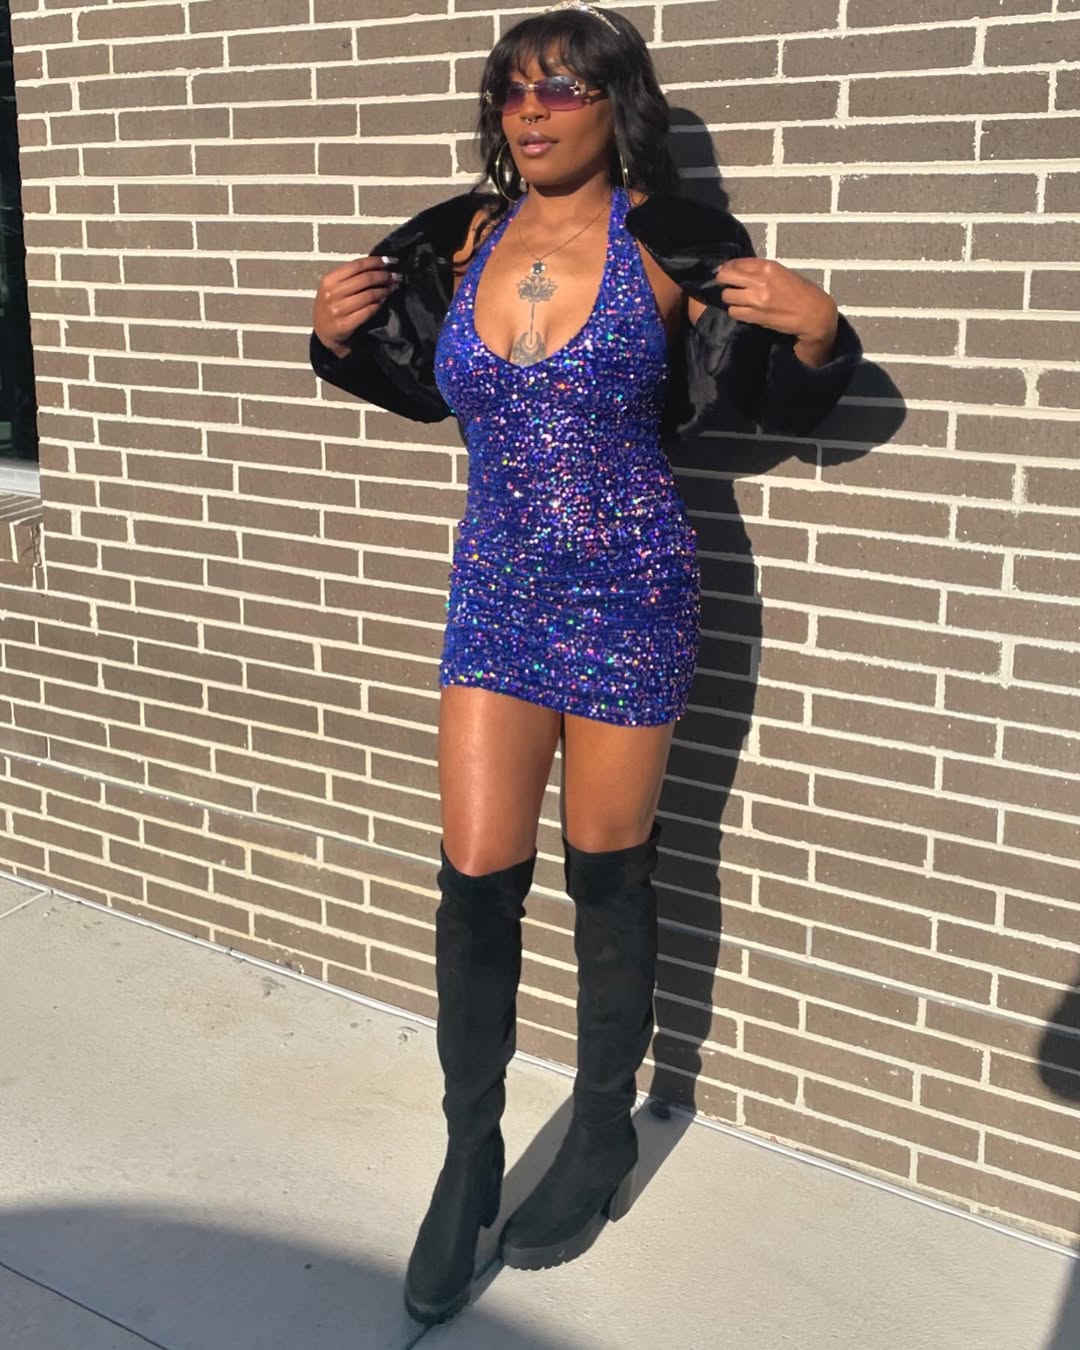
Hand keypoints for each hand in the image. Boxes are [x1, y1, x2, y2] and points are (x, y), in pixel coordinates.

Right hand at [312, 254, 400, 357]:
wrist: (323, 332)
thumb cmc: (331, 306)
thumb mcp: (334, 287)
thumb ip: (350, 277)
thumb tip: (378, 266)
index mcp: (329, 280)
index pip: (357, 265)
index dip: (376, 261)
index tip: (390, 261)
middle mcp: (332, 293)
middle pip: (365, 279)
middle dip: (384, 276)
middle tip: (396, 276)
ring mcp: (338, 310)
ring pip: (369, 295)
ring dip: (384, 290)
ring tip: (392, 288)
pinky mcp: (345, 324)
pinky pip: (368, 311)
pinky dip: (378, 305)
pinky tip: (384, 301)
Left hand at [714, 257, 838, 364]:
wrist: (814, 314)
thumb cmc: (802, 292)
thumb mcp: (782, 273)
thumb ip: (761, 271)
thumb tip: (740, 271)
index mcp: (768, 266)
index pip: (735, 263)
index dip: (728, 268)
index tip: (728, 272)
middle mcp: (760, 281)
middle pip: (725, 277)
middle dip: (723, 281)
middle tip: (727, 285)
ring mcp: (756, 300)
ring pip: (727, 296)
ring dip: (730, 298)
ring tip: (738, 299)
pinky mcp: (756, 316)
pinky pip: (734, 312)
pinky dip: (736, 311)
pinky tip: (744, 310)